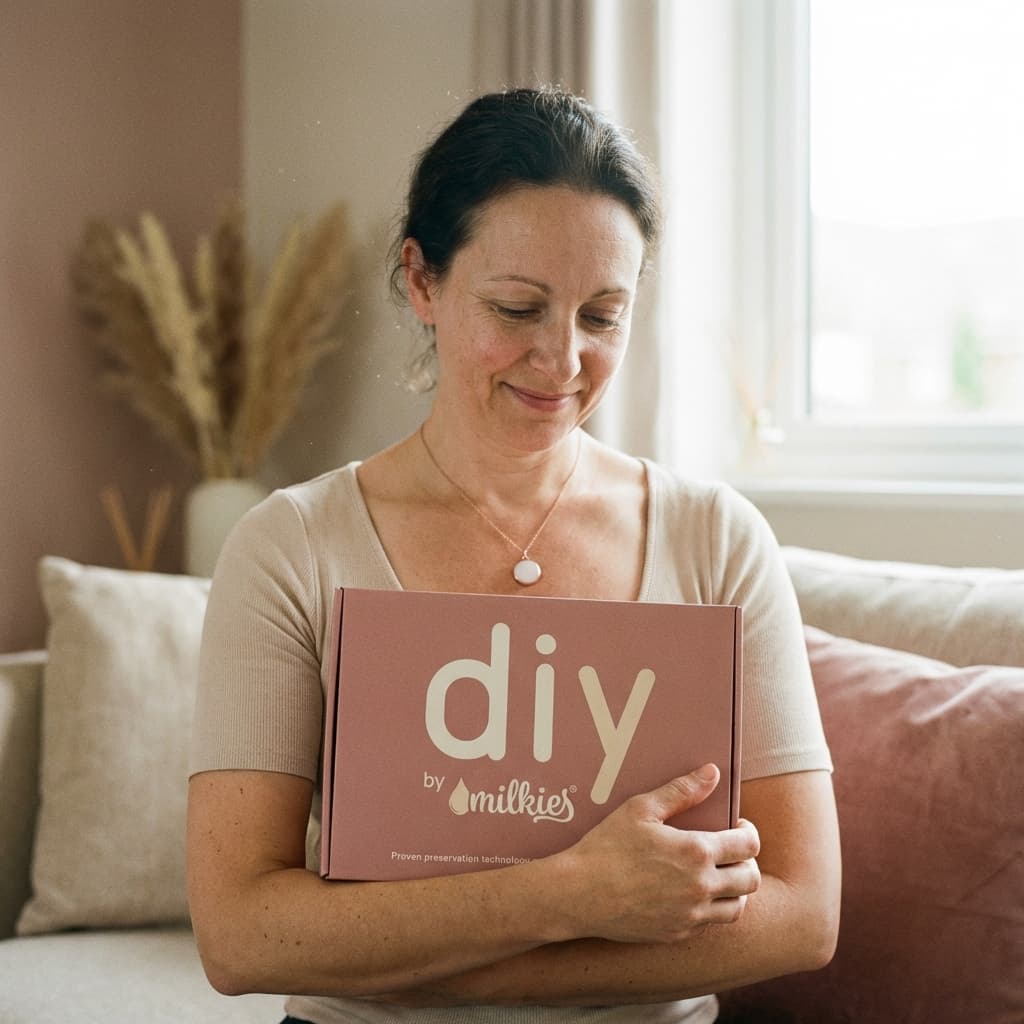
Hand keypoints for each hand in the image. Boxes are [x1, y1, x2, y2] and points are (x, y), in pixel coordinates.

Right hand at [553, 764, 760, 944]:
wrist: (578, 893)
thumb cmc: (606, 846)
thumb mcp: (640, 809)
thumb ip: (681, 791)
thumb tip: (712, 773)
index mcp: (695, 852)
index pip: (749, 845)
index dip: (749, 832)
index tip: (737, 826)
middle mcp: (700, 887)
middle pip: (751, 879)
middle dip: (747, 861)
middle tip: (731, 851)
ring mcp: (690, 915)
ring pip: (737, 908)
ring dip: (735, 889)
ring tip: (717, 874)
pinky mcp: (677, 933)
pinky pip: (709, 924)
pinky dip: (710, 908)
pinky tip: (691, 893)